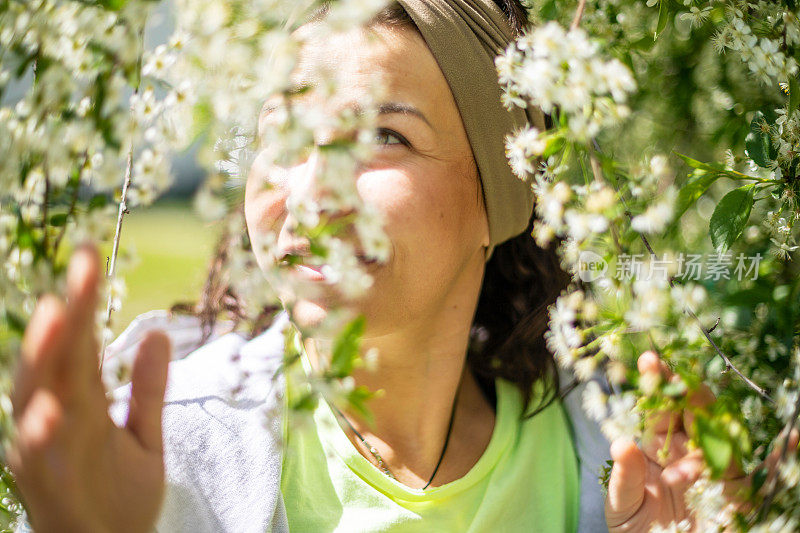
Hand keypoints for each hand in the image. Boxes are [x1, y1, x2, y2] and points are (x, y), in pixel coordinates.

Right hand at [6, 244, 170, 532]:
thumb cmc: (117, 494)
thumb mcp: (144, 435)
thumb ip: (148, 388)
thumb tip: (158, 332)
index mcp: (80, 402)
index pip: (82, 341)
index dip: (87, 299)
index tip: (91, 252)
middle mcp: (57, 418)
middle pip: (62, 357)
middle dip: (72, 310)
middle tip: (84, 261)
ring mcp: (49, 451)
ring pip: (40, 397)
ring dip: (46, 356)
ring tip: (61, 313)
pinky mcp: (50, 487)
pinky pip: (42, 457)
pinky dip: (42, 432)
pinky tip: (51, 407)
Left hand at [604, 351, 799, 531]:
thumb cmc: (637, 530)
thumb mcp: (623, 505)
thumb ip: (626, 477)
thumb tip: (620, 444)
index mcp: (657, 447)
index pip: (659, 409)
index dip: (655, 385)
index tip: (650, 360)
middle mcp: (688, 452)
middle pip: (693, 414)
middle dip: (686, 389)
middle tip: (676, 369)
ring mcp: (714, 471)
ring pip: (722, 437)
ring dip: (715, 417)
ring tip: (703, 395)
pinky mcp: (738, 496)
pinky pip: (761, 476)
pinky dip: (781, 458)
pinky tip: (793, 439)